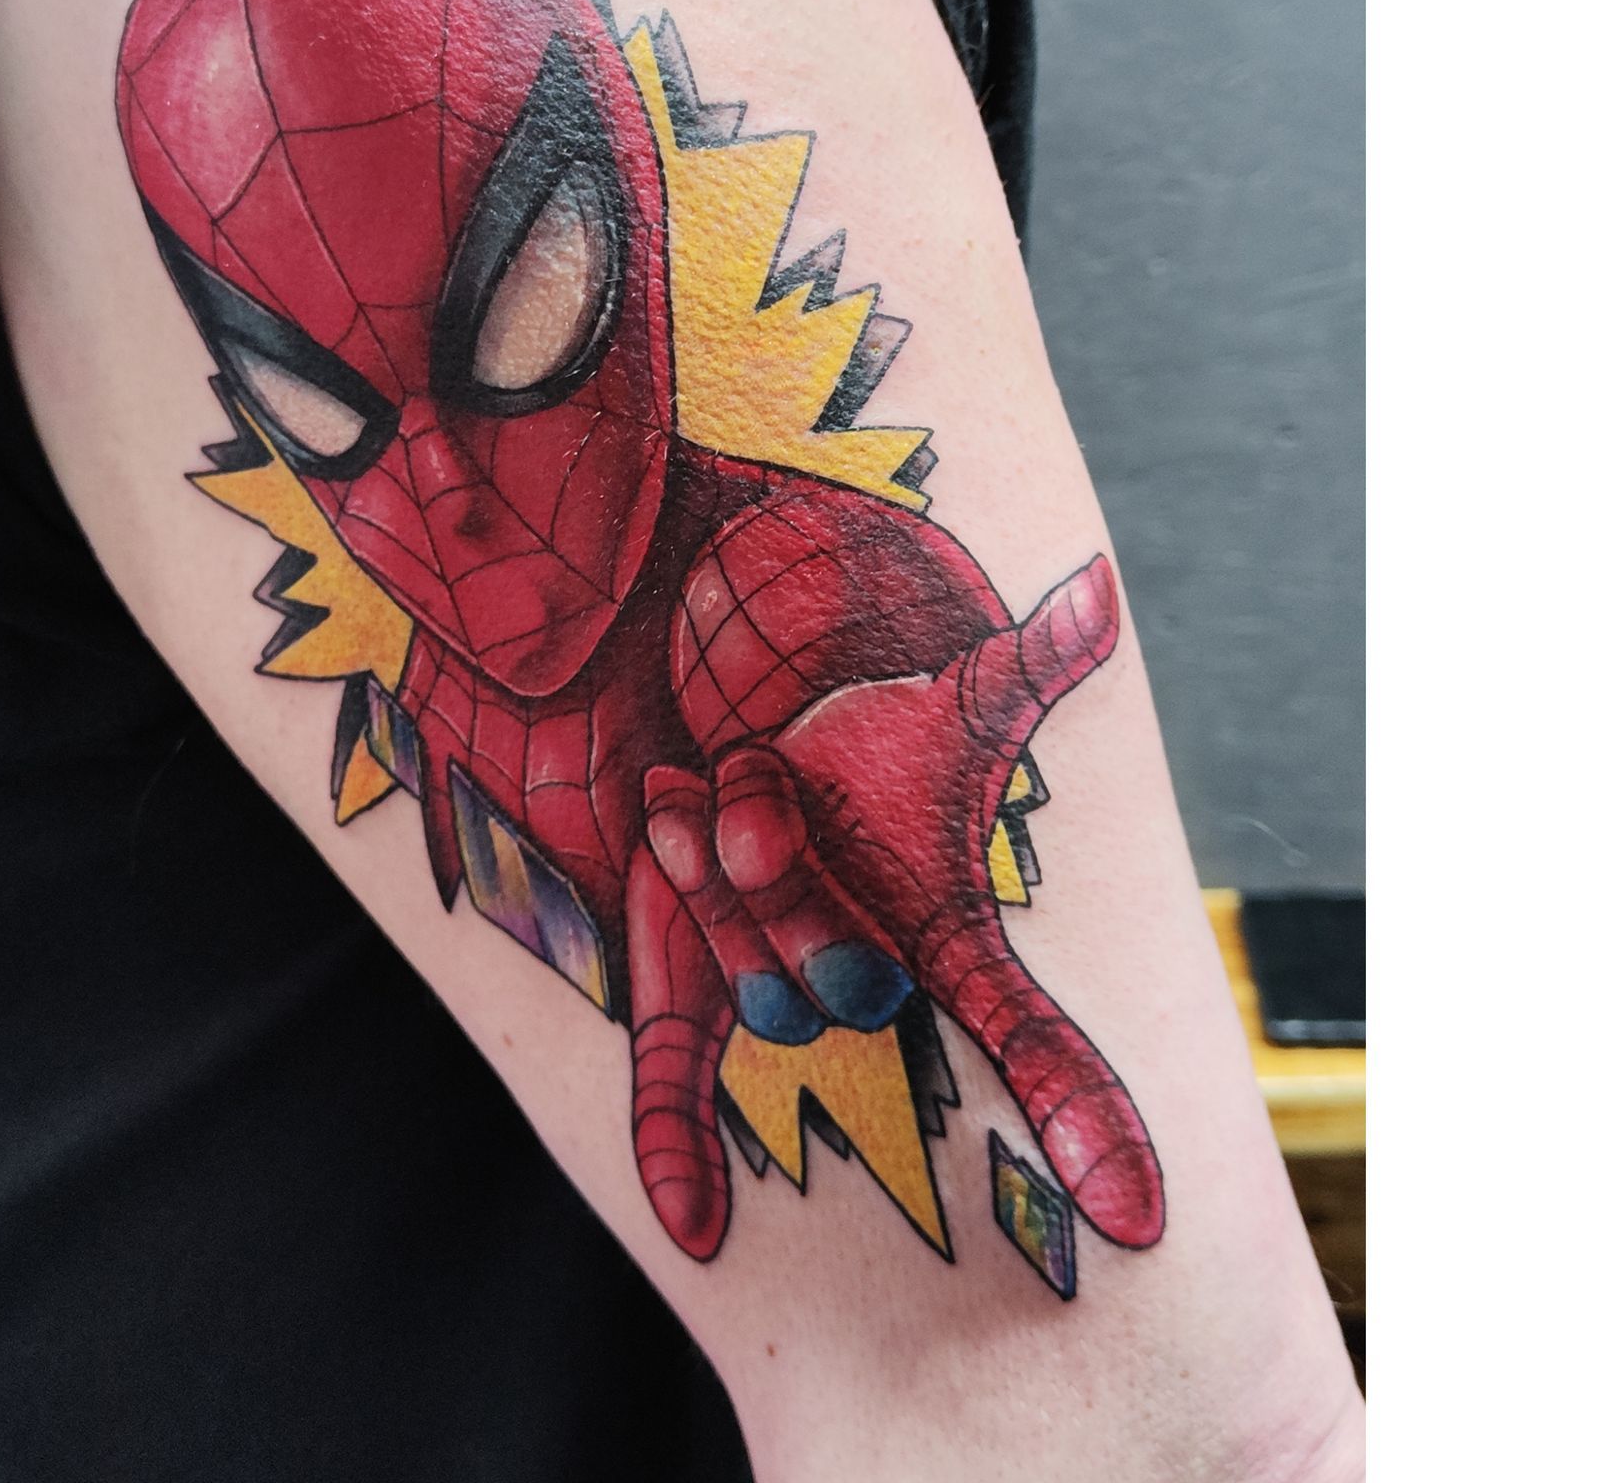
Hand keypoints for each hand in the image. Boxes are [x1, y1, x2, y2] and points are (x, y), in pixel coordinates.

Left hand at [630, 557, 1163, 1254]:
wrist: (743, 722)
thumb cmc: (857, 729)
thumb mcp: (945, 704)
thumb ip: (1029, 666)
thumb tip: (1098, 589)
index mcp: (937, 933)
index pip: (1025, 1040)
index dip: (1078, 1121)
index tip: (1135, 1215)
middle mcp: (865, 983)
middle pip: (830, 994)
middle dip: (780, 877)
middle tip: (746, 778)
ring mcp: (774, 992)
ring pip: (743, 991)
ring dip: (701, 875)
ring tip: (687, 784)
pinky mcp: (680, 988)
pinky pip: (677, 1093)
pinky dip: (677, 1156)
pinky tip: (687, 1223)